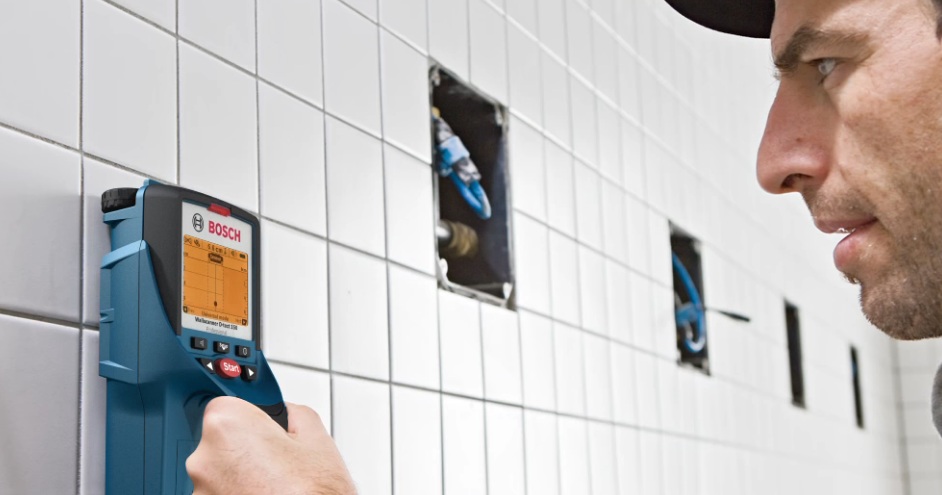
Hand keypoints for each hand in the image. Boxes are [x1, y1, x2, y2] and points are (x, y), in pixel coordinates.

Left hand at [187, 396, 355, 494]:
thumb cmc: (314, 494)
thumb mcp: (318, 439)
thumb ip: (294, 414)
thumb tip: (288, 414)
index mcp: (227, 425)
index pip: (230, 403)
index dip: (254, 415)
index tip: (262, 421)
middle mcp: (204, 458)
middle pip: (223, 440)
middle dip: (248, 447)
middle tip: (279, 460)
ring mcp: (201, 491)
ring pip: (222, 472)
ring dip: (242, 475)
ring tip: (276, 485)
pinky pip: (221, 494)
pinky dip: (238, 493)